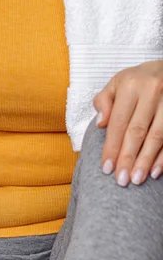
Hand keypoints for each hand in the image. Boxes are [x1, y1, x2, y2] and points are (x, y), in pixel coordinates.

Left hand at [94, 60, 162, 185]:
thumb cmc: (138, 80)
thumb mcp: (116, 83)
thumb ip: (104, 102)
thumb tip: (100, 124)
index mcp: (131, 85)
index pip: (118, 121)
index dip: (111, 146)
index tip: (106, 167)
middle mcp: (152, 92)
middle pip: (137, 131)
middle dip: (128, 157)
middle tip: (121, 179)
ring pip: (157, 136)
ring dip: (146, 160)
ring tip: (137, 179)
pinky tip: (155, 171)